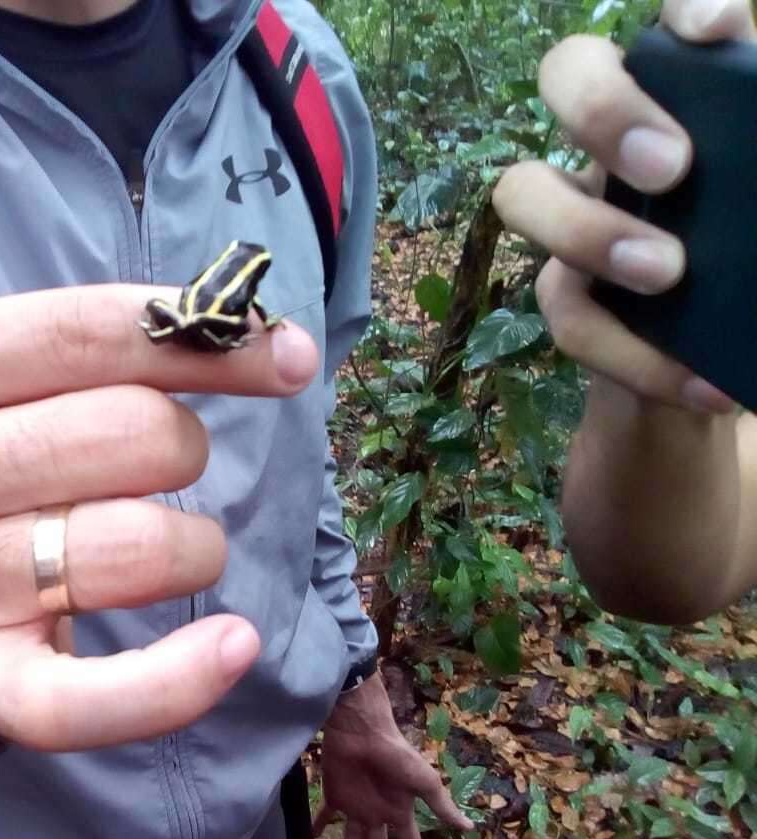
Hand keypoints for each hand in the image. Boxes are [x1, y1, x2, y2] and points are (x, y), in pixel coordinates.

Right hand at [0, 285, 318, 751]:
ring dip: (192, 547)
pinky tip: (231, 648)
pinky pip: (86, 701)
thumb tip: (274, 341)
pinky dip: (177, 682)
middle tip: (151, 471)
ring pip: (139, 547)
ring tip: (162, 549)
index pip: (85, 333)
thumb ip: (108, 343)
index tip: (288, 357)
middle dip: (181, 447)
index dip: (208, 341)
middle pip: (131, 434)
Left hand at [315, 673, 471, 838]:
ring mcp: (357, 804)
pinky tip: (314, 838)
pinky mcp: (336, 794)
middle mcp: (379, 812)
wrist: (363, 732)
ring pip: (353, 837)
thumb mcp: (425, 782)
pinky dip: (320, 826)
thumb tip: (469, 827)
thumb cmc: (396, 756)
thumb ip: (442, 806)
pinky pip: (326, 815)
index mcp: (401, 811)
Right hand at [493, 0, 754, 412]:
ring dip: (585, 231)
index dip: (686, 9)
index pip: (673, 22)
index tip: (718, 29)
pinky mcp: (572, 300)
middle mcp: (622, 142)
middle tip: (671, 168)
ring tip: (665, 274)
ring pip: (521, 189)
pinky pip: (568, 316)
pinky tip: (703, 384)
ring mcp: (583, 216)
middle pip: (568, 75)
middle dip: (604, 111)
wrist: (741, 364)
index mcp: (695, 100)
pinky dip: (633, 353)